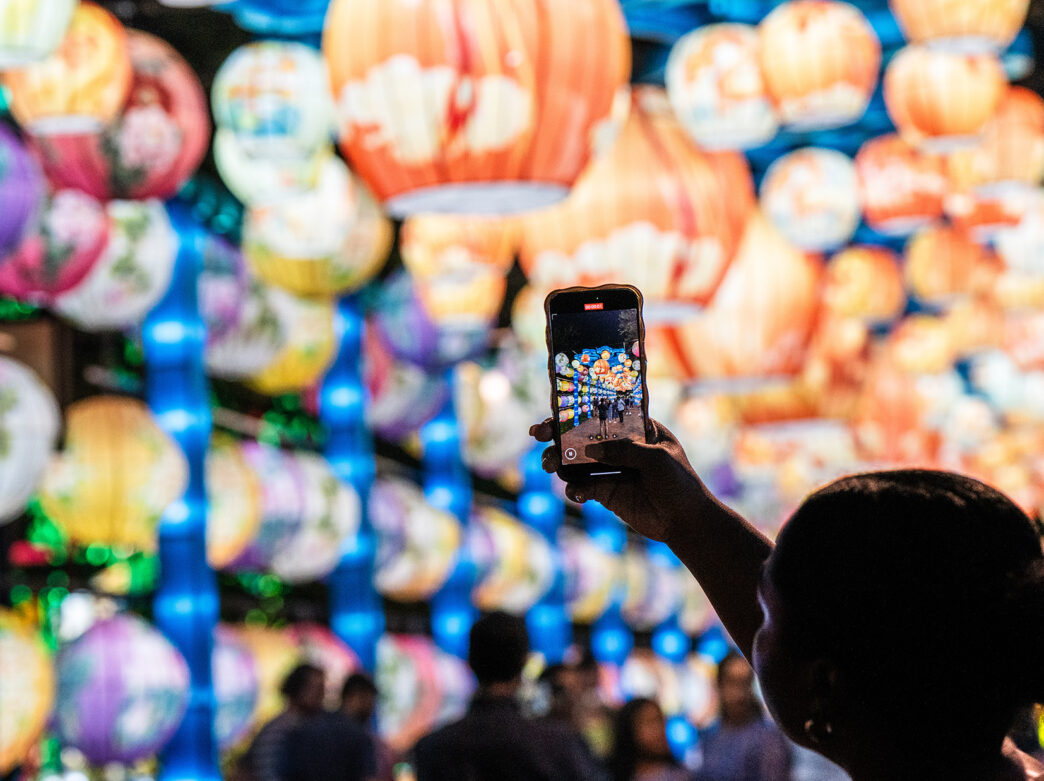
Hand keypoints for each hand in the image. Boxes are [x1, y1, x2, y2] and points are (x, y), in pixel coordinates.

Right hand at [529, 418, 707, 543]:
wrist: (686, 522)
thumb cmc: (680, 483)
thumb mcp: (657, 460)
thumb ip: (624, 451)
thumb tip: (590, 450)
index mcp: (635, 428)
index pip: (602, 412)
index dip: (576, 409)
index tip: (553, 410)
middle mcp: (619, 446)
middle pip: (582, 435)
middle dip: (558, 434)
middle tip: (540, 435)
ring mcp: (610, 469)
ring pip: (576, 461)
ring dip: (559, 461)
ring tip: (550, 465)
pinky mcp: (605, 492)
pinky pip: (581, 487)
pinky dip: (574, 489)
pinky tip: (577, 493)